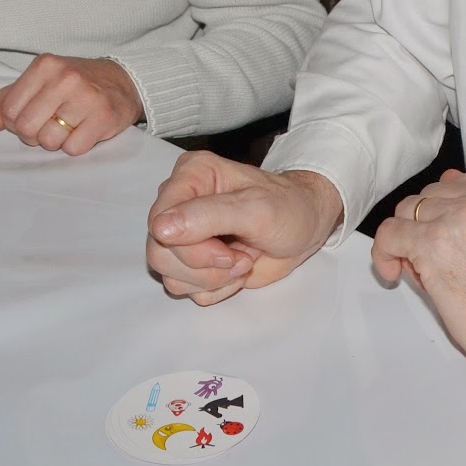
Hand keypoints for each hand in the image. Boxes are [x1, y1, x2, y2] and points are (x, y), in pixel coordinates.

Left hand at [0, 54, 142, 155]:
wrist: (122, 82)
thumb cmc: (75, 84)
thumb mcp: (40, 81)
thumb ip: (9, 99)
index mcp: (44, 66)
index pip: (9, 110)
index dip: (15, 122)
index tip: (31, 116)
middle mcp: (65, 78)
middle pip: (26, 127)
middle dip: (34, 134)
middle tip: (49, 124)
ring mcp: (86, 97)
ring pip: (49, 141)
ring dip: (55, 141)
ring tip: (68, 126)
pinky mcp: (103, 117)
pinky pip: (73, 149)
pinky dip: (75, 145)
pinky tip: (83, 130)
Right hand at [147, 153, 342, 304]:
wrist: (307, 227)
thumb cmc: (289, 208)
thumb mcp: (256, 209)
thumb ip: (209, 215)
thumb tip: (161, 228)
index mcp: (190, 176)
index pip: (159, 221)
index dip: (189, 247)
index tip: (226, 252)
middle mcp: (180, 203)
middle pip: (159, 253)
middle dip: (203, 267)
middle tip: (240, 258)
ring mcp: (184, 235)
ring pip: (170, 276)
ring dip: (212, 279)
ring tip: (243, 260)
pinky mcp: (193, 261)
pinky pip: (187, 289)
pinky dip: (217, 288)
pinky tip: (238, 268)